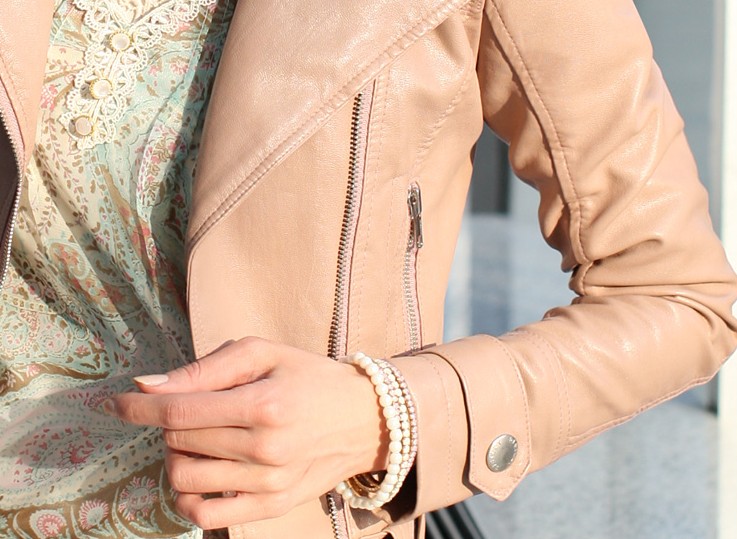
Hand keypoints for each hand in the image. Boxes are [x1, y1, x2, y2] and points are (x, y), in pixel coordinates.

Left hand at [106, 337, 387, 529]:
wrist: (364, 417)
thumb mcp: (263, 353)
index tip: (116, 403)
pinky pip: (206, 517)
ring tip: (194, 440)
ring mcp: (269, 483)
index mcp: (263, 404)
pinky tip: (196, 476)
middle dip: (165, 424)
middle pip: (178, 442)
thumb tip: (149, 386)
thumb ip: (206, 368)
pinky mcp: (273, 506)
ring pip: (185, 479)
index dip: (138, 407)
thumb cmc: (309, 376)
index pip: (179, 410)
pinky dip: (187, 499)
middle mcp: (266, 448)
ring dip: (175, 456)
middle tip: (184, 410)